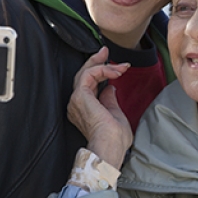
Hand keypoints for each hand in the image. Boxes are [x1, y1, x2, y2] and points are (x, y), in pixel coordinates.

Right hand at [67, 47, 131, 168]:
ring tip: (120, 65)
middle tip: (106, 51)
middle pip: (83, 76)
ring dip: (103, 65)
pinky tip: (115, 71)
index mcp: (84, 110)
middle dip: (96, 61)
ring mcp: (77, 100)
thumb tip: (110, 88)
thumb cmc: (115, 139)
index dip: (100, 72)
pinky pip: (88, 74)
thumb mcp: (115, 114)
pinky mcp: (80, 95)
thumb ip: (110, 101)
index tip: (115, 66)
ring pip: (85, 73)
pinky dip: (102, 69)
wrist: (109, 146)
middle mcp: (77, 104)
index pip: (89, 85)